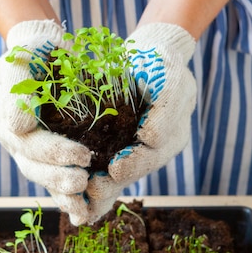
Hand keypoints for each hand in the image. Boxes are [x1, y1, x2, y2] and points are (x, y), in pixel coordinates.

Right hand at [0, 20, 92, 198]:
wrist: (44, 51)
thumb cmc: (34, 50)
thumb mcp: (22, 57)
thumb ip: (16, 83)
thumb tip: (19, 126)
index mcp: (7, 120)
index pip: (30, 145)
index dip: (55, 153)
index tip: (83, 156)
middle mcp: (16, 141)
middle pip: (34, 168)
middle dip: (60, 179)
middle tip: (85, 182)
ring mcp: (30, 151)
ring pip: (44, 178)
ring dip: (63, 193)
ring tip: (86, 201)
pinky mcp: (47, 156)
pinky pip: (54, 180)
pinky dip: (68, 199)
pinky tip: (84, 213)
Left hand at [63, 23, 197, 224]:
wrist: (150, 54)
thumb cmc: (159, 64)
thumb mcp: (169, 79)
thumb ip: (165, 110)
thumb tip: (150, 141)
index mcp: (172, 136)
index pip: (154, 155)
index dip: (134, 164)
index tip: (115, 170)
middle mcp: (157, 149)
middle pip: (134, 172)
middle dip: (113, 183)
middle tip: (93, 189)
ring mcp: (138, 150)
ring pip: (121, 175)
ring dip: (103, 189)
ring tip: (82, 195)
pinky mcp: (119, 146)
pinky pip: (108, 168)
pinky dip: (94, 182)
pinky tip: (79, 198)